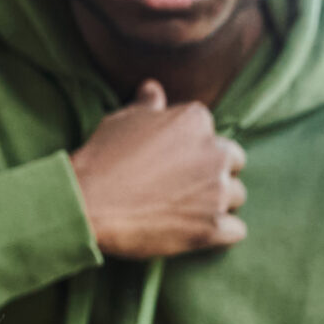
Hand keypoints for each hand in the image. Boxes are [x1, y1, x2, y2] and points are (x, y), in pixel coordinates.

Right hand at [70, 80, 246, 258]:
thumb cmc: (103, 158)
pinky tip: (198, 234)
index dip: (192, 151)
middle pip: (232, 163)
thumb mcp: (122, 121)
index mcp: (197, 120)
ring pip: (236, 196)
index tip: (171, 165)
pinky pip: (236, 231)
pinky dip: (221, 234)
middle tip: (182, 188)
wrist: (87, 204)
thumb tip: (153, 89)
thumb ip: (147, 105)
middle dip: (213, 174)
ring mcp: (217, 190)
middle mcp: (215, 151)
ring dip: (217, 203)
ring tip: (186, 212)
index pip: (211, 135)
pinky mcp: (213, 227)